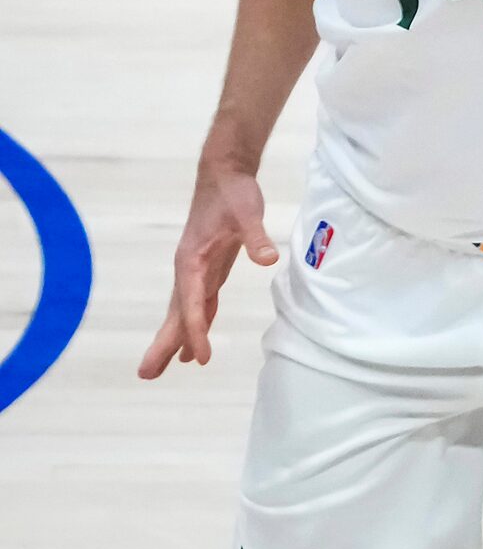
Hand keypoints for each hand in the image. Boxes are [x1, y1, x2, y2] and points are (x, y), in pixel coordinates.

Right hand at [137, 159, 277, 376]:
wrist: (224, 173)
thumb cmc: (233, 192)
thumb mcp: (247, 212)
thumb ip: (256, 237)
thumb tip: (269, 259)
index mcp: (192, 259)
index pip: (192, 302)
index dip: (195, 330)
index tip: (202, 357)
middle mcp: (188, 269)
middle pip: (176, 313)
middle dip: (162, 344)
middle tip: (147, 374)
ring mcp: (196, 269)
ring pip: (183, 311)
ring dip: (175, 339)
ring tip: (161, 369)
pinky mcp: (208, 268)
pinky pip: (199, 302)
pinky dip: (196, 323)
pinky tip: (193, 346)